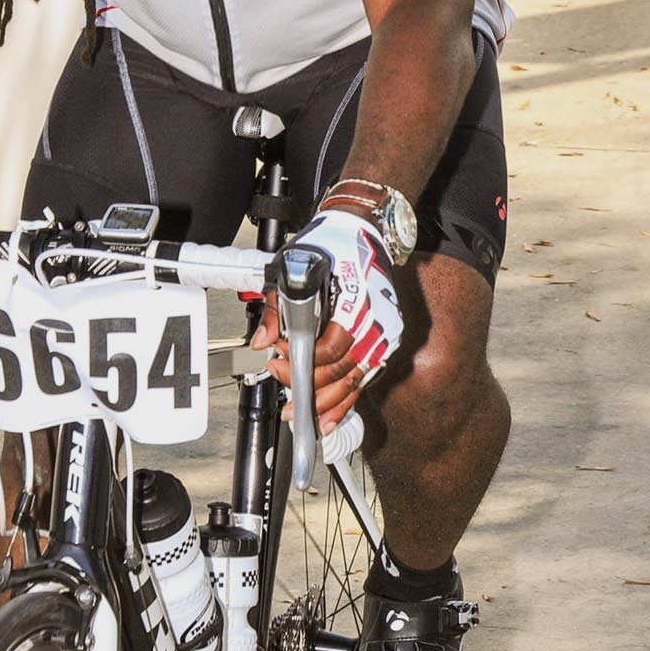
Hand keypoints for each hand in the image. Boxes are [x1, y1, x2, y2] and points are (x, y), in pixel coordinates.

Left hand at [250, 209, 403, 429]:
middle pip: (341, 372)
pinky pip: (365, 379)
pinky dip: (346, 402)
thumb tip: (261, 341)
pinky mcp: (387, 340)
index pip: (329, 351)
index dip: (301, 365)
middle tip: (281, 388)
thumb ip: (276, 310)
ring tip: (301, 417)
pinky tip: (329, 420)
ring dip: (326, 404)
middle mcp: (377, 323)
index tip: (276, 362)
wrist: (362, 230)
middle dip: (308, 387)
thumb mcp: (291, 270)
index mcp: (355, 304)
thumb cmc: (328, 247)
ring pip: (355, 382)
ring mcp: (386, 334)